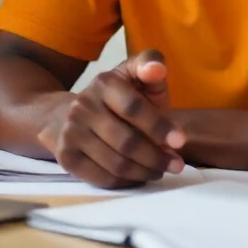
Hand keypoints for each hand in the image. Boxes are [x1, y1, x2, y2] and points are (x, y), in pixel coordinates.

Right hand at [37, 49, 186, 188]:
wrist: (72, 114)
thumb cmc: (119, 97)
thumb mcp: (135, 75)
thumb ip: (150, 65)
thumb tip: (156, 69)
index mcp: (104, 83)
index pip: (133, 108)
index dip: (159, 127)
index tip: (180, 142)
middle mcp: (83, 106)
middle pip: (126, 142)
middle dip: (156, 157)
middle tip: (176, 165)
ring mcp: (71, 133)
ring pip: (116, 164)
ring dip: (145, 172)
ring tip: (160, 170)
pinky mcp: (66, 157)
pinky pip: (102, 178)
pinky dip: (127, 182)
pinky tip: (139, 176)